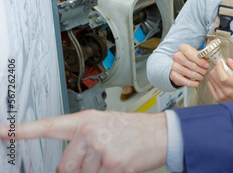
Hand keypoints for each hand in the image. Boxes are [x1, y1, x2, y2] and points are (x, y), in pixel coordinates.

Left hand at [0, 110, 166, 172]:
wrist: (161, 133)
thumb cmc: (133, 130)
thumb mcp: (105, 125)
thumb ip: (83, 140)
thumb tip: (67, 166)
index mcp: (86, 120)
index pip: (49, 126)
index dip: (22, 131)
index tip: (2, 131)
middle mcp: (91, 132)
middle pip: (65, 167)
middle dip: (78, 170)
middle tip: (98, 159)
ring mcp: (101, 149)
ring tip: (113, 158)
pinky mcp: (113, 165)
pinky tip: (120, 164)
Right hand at [170, 44, 209, 87]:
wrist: (179, 66)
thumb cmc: (190, 58)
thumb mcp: (196, 52)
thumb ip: (205, 49)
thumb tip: (214, 43)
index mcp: (183, 48)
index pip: (192, 55)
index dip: (201, 61)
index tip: (207, 65)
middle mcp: (177, 56)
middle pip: (193, 66)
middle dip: (202, 70)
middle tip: (206, 71)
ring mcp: (174, 66)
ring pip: (191, 74)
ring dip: (200, 77)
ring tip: (202, 76)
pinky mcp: (174, 76)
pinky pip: (187, 82)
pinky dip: (194, 84)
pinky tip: (197, 82)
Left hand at [207, 58, 232, 101]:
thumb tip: (229, 60)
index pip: (222, 76)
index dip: (219, 67)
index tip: (220, 62)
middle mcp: (227, 92)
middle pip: (214, 77)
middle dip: (216, 68)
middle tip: (221, 67)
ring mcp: (221, 96)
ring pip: (211, 80)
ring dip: (214, 74)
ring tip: (221, 74)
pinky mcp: (217, 98)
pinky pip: (209, 86)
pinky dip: (212, 80)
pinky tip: (218, 80)